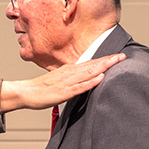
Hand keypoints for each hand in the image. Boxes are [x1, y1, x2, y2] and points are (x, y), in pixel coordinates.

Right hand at [0, 53, 124, 111]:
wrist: (26, 92)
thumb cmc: (41, 89)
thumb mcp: (59, 80)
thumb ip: (72, 78)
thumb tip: (84, 78)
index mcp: (69, 70)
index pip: (90, 63)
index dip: (104, 59)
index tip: (117, 56)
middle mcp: (69, 73)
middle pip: (92, 64)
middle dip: (108, 60)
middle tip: (122, 56)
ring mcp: (67, 82)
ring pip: (88, 72)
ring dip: (103, 67)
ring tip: (115, 62)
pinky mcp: (64, 92)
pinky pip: (80, 86)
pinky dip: (90, 82)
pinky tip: (99, 78)